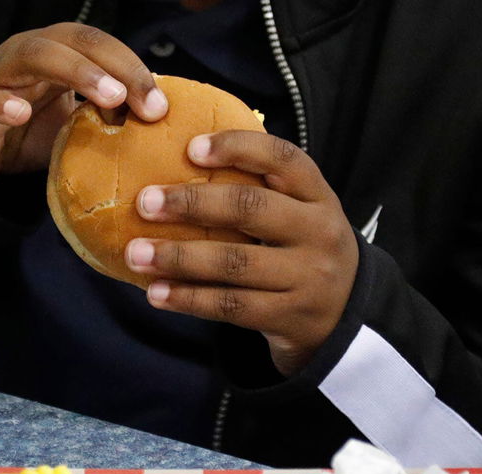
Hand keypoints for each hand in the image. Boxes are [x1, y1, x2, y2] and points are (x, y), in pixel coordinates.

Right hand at [0, 23, 166, 187]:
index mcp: (59, 52)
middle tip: (144, 103)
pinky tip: (20, 113)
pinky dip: (1, 103)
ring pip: (33, 54)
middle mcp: (30, 53)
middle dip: (114, 67)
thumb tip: (156, 114)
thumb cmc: (29, 131)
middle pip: (74, 40)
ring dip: (75, 71)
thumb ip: (109, 115)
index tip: (161, 106)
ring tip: (107, 97)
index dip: (133, 69)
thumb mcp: (76, 124)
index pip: (101, 46)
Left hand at [125, 132, 358, 376]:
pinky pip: (230, 305)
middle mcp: (318, 232)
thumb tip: (182, 158)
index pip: (283, 159)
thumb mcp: (300, 215)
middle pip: (251, 209)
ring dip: (178, 258)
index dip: (237, 148)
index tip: (190, 148)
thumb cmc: (302, 252)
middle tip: (144, 203)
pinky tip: (156, 293)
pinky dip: (189, 299)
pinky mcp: (288, 316)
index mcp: (319, 196)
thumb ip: (260, 190)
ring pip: (234, 263)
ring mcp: (306, 278)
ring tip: (135, 254)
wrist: (345, 317)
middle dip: (192, 204)